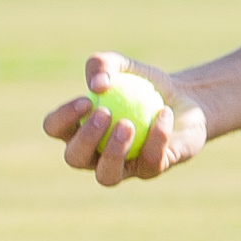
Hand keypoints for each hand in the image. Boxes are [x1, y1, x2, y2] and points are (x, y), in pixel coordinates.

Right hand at [41, 52, 206, 187]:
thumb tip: (97, 86)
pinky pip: (151, 162)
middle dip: (85, 139)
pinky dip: (157, 137)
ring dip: (113, 152)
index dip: (64, 118)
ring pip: (107, 176)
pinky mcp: (151, 170)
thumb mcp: (124, 66)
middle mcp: (94, 154)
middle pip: (75, 158)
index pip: (55, 128)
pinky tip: (164, 113)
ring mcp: (122, 167)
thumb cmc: (145, 84)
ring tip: (127, 124)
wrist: (185, 98)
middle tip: (105, 114)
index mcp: (77, 128)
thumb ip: (103, 64)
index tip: (86, 100)